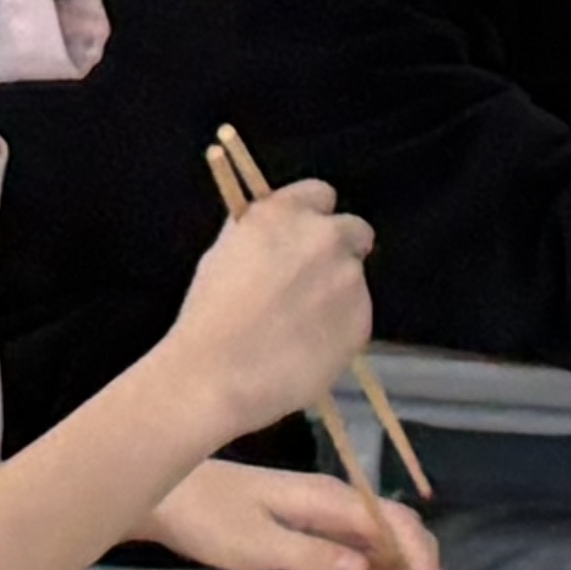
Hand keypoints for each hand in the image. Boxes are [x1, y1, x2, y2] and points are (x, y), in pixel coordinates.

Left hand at [143, 457, 439, 569]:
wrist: (169, 496)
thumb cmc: (206, 518)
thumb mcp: (255, 545)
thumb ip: (311, 557)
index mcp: (328, 499)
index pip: (393, 525)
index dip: (418, 563)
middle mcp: (336, 502)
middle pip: (398, 532)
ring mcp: (325, 514)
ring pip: (383, 544)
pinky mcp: (312, 528)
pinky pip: (360, 550)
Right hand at [155, 176, 375, 445]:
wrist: (219, 375)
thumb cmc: (208, 315)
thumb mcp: (224, 253)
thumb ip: (261, 232)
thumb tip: (279, 231)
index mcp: (284, 214)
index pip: (320, 194)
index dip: (311, 217)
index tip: (302, 238)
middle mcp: (324, 238)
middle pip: (354, 231)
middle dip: (338, 251)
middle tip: (310, 283)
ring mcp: (349, 280)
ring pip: (353, 279)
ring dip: (336, 293)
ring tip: (298, 327)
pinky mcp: (362, 321)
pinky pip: (355, 317)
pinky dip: (338, 328)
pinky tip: (306, 348)